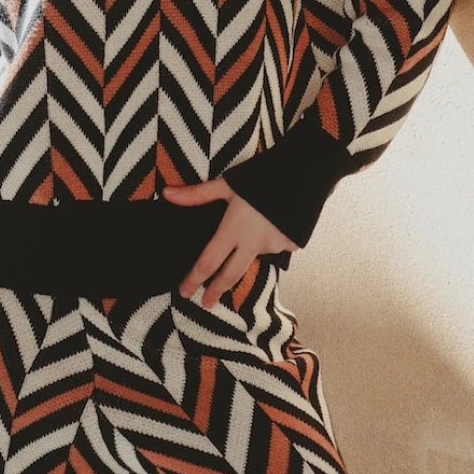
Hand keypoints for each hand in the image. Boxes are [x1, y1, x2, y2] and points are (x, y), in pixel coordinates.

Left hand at [163, 178, 298, 306]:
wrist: (306, 171)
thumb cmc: (263, 175)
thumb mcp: (228, 183)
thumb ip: (197, 195)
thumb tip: (166, 194)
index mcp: (234, 229)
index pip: (208, 262)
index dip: (194, 279)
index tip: (185, 292)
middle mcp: (254, 243)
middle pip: (230, 275)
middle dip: (216, 291)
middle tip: (206, 302)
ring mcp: (274, 245)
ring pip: (254, 256)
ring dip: (248, 251)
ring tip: (252, 230)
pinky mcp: (292, 244)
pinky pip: (276, 247)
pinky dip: (270, 239)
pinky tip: (273, 223)